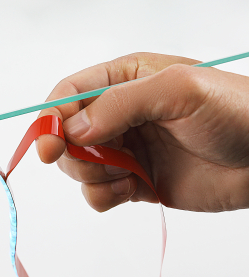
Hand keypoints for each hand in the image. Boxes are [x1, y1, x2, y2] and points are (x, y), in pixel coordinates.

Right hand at [37, 52, 248, 212]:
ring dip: (91, 175)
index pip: (69, 94)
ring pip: (78, 165)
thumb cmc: (235, 112)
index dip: (50, 117)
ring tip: (127, 175)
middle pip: (65, 134)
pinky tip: (132, 188)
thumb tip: (72, 130)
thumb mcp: (178, 90)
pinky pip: (96, 192)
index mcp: (124, 80)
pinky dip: (104, 196)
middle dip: (70, 152)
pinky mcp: (133, 182)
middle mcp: (118, 115)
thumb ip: (120, 104)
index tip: (47, 144)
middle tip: (98, 162)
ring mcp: (125, 150)